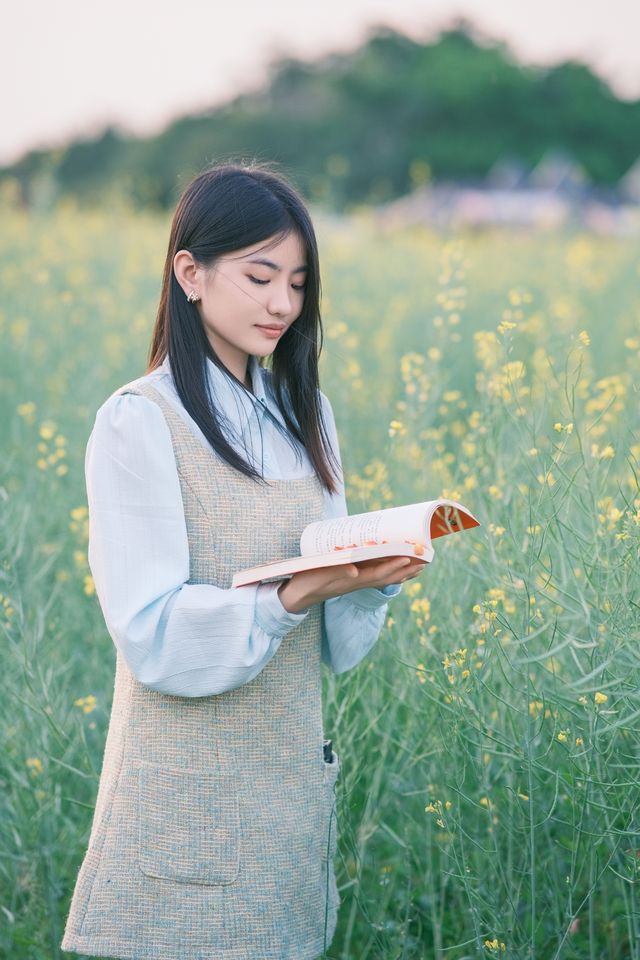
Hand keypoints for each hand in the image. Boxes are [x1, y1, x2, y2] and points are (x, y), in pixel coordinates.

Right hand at [277, 555, 427, 613]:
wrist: (298, 596)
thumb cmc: (308, 582)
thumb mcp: (320, 575)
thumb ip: (337, 571)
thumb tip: (355, 570)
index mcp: (353, 580)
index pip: (380, 574)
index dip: (396, 566)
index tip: (411, 557)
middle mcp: (359, 582)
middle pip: (389, 576)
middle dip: (407, 568)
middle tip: (426, 559)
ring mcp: (356, 581)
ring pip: (385, 576)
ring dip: (403, 571)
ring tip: (420, 564)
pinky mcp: (352, 578)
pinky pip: (376, 574)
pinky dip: (390, 570)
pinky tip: (395, 566)